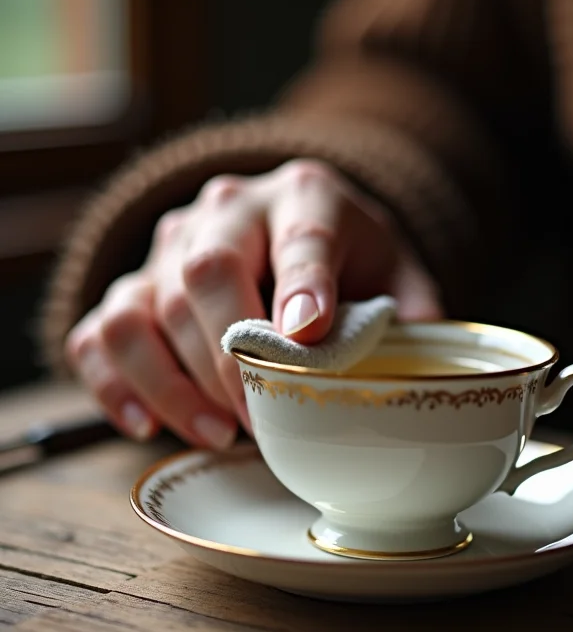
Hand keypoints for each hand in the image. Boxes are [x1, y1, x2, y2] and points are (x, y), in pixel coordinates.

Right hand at [65, 159, 442, 447]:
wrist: (295, 220)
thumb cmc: (349, 254)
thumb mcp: (395, 271)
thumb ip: (409, 313)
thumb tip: (411, 371)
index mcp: (306, 197)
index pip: (300, 238)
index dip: (300, 286)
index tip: (306, 335)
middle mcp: (228, 208)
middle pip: (205, 275)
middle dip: (231, 362)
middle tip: (262, 421)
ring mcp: (172, 242)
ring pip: (141, 309)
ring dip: (172, 384)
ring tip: (218, 433)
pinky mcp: (136, 281)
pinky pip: (102, 332)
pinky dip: (116, 384)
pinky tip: (149, 425)